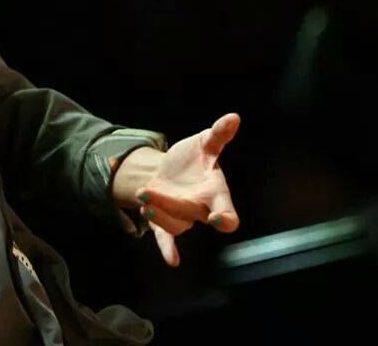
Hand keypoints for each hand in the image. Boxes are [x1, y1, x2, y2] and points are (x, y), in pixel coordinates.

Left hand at [134, 113, 240, 266]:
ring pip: (174, 224)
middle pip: (193, 215)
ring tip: (144, 195)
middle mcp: (200, 209)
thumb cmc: (193, 159)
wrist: (170, 171)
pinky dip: (168, 248)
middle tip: (154, 198)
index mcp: (214, 192)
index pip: (226, 211)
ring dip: (158, 213)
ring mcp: (182, 216)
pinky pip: (166, 238)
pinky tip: (173, 260)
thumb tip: (233, 117)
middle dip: (176, 208)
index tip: (219, 219)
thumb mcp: (204, 143)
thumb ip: (219, 134)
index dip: (225, 218)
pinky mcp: (164, 221)